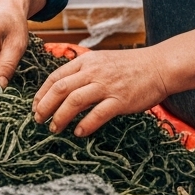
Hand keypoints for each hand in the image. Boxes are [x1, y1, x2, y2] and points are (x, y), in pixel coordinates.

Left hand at [32, 48, 170, 136]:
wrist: (159, 66)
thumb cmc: (130, 66)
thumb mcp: (101, 61)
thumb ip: (83, 72)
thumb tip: (63, 90)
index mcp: (86, 61)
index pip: (55, 77)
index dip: (41, 93)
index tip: (35, 106)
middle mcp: (93, 72)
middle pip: (60, 89)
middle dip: (45, 107)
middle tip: (38, 120)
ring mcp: (107, 85)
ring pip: (74, 101)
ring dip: (60, 117)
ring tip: (54, 129)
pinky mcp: (120, 100)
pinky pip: (98, 114)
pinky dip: (85, 125)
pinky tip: (79, 133)